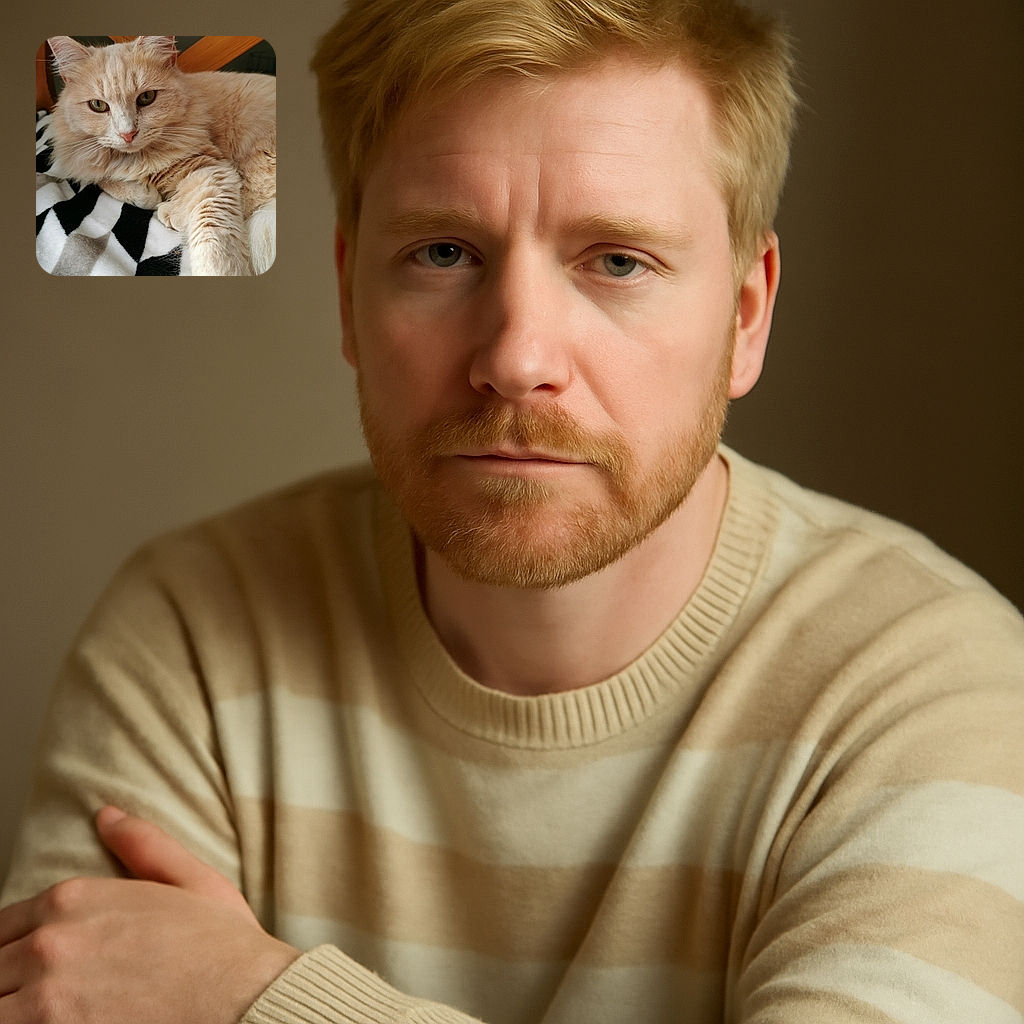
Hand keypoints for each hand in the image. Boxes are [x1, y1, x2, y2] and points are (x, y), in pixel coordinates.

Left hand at [0, 807, 298, 1023]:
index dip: (9, 951)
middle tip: (32, 994)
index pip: (1, 927)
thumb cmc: (222, 945)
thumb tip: (107, 816)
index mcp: (74, 899)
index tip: (22, 969)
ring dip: (9, 1006)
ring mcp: (44, 993)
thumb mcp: (192, 879)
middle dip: (7, 980)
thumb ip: (143, 844)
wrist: (243, 995)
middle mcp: (50, 941)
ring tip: (36, 1011)